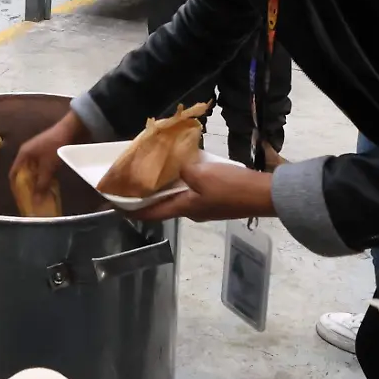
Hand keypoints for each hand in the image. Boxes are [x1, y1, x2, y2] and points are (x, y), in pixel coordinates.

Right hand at [7, 111, 91, 197]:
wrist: (71, 130)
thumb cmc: (55, 147)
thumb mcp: (48, 168)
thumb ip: (41, 184)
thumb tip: (36, 201)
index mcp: (23, 154)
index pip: (13, 173)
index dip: (15, 186)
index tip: (19, 198)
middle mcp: (28, 152)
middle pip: (24, 172)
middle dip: (28, 185)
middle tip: (31, 198)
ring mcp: (37, 151)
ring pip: (34, 170)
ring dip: (37, 181)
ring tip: (40, 194)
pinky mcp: (47, 151)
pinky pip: (42, 166)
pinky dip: (44, 175)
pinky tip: (49, 184)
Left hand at [130, 156, 274, 222]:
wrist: (264, 195)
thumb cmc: (230, 187)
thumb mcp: (201, 173)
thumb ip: (183, 168)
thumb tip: (177, 166)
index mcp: (184, 208)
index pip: (150, 212)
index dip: (130, 210)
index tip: (114, 205)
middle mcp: (191, 212)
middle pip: (163, 204)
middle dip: (147, 194)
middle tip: (134, 180)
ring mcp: (205, 208)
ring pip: (178, 196)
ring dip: (165, 186)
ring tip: (155, 170)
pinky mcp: (216, 201)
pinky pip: (193, 191)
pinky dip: (183, 181)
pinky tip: (184, 167)